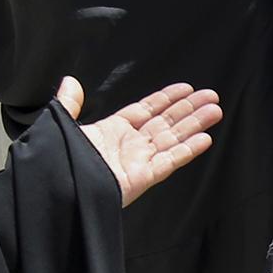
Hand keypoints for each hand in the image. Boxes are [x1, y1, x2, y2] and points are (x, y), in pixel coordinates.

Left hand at [54, 76, 219, 206]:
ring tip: (216, 111)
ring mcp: (138, 161)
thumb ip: (67, 104)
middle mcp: (130, 145)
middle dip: (189, 109)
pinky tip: (205, 138)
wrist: (56, 191)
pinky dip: (187, 150)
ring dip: (195, 125)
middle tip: (212, 96)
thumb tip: (70, 81)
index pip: (146, 111)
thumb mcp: (60, 126)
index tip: (186, 88)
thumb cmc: (56, 162)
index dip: (166, 99)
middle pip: (166, 123)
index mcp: (112, 132)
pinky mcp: (143, 178)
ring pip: (173, 139)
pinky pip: (169, 161)